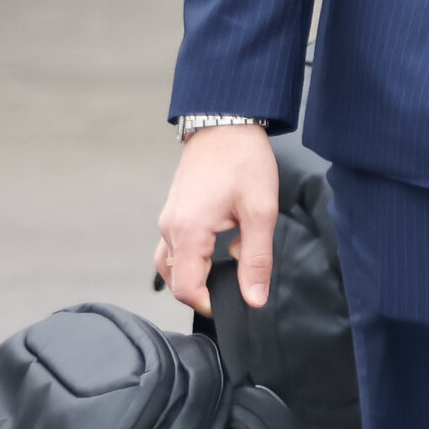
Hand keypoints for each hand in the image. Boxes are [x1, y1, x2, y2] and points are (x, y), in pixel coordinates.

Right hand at [154, 124, 277, 314]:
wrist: (225, 123)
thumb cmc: (243, 161)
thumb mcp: (260, 210)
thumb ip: (256, 257)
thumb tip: (254, 298)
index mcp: (187, 232)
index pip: (185, 288)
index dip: (208, 303)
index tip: (234, 304)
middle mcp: (169, 229)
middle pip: (175, 279)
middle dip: (203, 290)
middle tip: (235, 288)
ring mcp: (168, 219)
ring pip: (172, 263)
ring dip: (196, 274)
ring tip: (228, 271)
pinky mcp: (174, 211)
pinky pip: (175, 246)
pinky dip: (193, 256)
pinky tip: (220, 248)